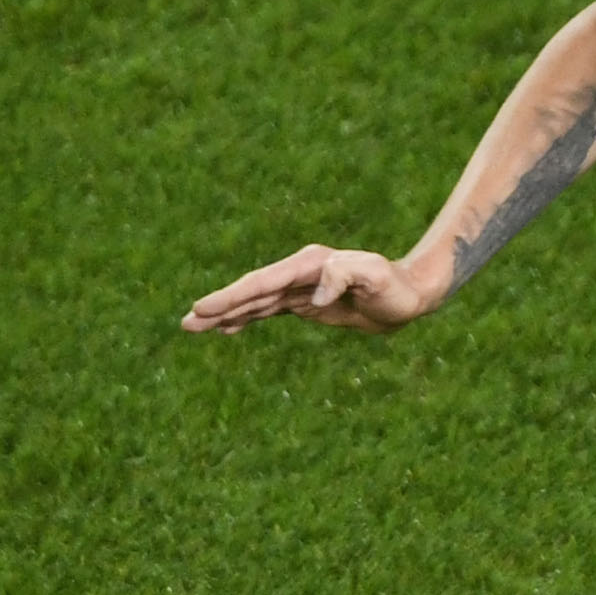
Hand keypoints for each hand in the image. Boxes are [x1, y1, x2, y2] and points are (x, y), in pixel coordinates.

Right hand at [182, 243, 446, 335]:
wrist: (408, 296)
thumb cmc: (393, 286)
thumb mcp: (374, 276)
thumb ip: (345, 275)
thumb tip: (316, 294)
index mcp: (308, 266)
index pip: (263, 282)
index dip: (234, 296)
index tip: (206, 308)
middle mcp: (299, 274)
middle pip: (251, 291)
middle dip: (219, 306)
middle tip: (187, 322)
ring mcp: (299, 288)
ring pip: (254, 302)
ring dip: (225, 314)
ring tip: (193, 326)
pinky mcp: (304, 303)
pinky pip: (267, 311)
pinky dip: (245, 319)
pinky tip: (227, 328)